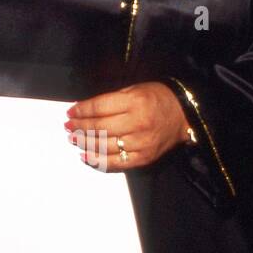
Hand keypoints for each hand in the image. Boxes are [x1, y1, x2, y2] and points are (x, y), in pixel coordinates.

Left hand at [66, 82, 187, 170]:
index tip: (71, 112)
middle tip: (69, 126)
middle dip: (80, 127)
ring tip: (74, 139)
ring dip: (85, 143)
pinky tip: (85, 156)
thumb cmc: (157, 99)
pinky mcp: (143, 158)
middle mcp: (137, 123)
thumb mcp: (135, 90)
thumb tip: (84, 109)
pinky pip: (116, 163)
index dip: (82, 110)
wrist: (183, 115)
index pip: (100, 107)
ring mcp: (140, 143)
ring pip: (104, 146)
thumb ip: (111, 100)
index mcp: (135, 102)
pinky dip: (98, 161)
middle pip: (100, 128)